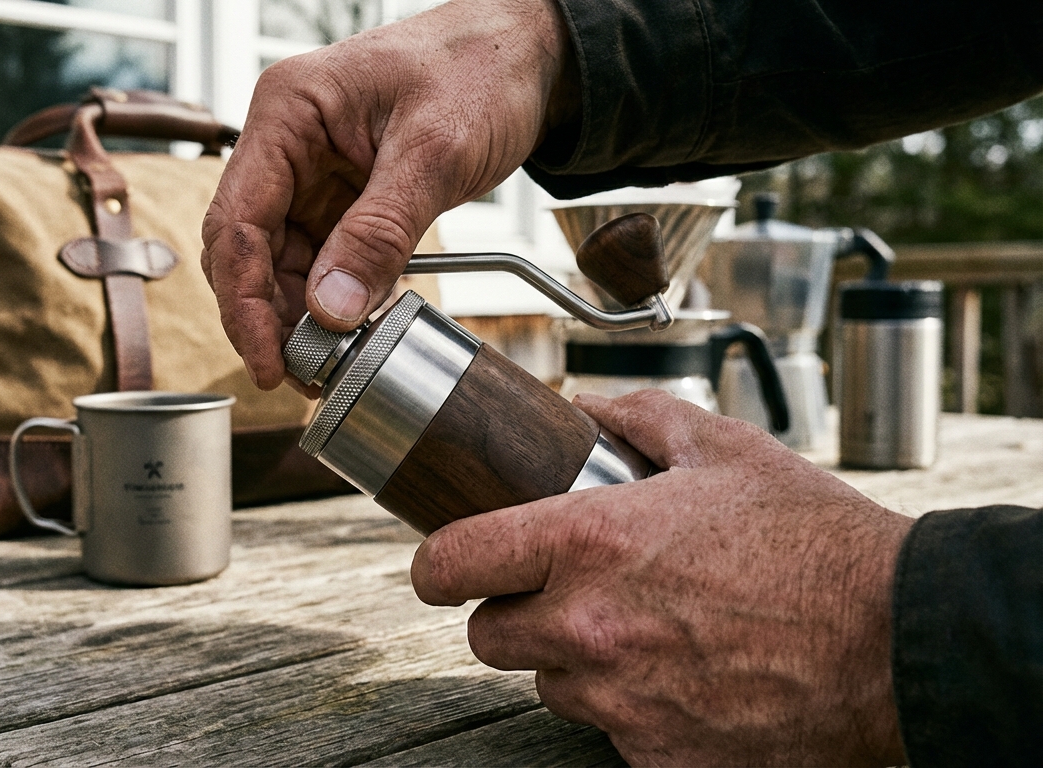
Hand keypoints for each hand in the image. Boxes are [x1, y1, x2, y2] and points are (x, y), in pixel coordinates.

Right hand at [201, 0, 577, 388]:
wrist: (526, 53)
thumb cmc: (480, 67)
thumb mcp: (435, 153)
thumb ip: (379, 233)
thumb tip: (331, 310)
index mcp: (287, 112)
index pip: (237, 221)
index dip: (245, 301)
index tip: (268, 360)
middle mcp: (286, 143)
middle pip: (247, 249)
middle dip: (270, 316)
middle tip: (302, 374)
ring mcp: (311, 172)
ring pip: (281, 262)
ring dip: (301, 315)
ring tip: (331, 361)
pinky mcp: (341, 196)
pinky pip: (322, 259)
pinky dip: (334, 299)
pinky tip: (353, 329)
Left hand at [410, 390, 912, 765]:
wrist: (898, 640)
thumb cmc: (814, 542)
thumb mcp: (725, 450)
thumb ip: (638, 417)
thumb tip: (583, 407)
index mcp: (588, 542)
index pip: (449, 564)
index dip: (438, 564)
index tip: (446, 564)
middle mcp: (588, 627)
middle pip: (487, 636)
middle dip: (514, 614)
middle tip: (567, 594)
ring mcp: (620, 701)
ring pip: (549, 686)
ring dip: (576, 662)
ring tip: (646, 632)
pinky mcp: (657, 758)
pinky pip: (609, 735)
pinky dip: (632, 711)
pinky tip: (684, 679)